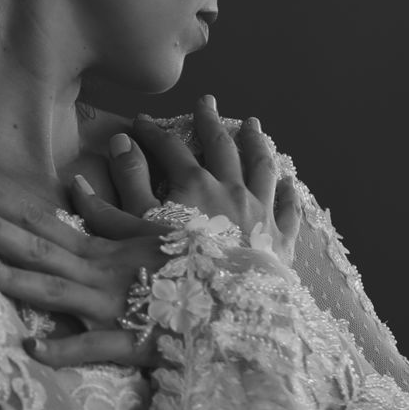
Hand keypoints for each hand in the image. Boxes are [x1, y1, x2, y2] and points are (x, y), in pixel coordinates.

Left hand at [0, 163, 179, 368]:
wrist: (234, 303)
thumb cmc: (192, 266)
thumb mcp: (152, 231)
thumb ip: (109, 211)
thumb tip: (73, 183)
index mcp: (101, 248)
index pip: (42, 218)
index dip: (4, 198)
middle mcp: (97, 273)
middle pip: (36, 248)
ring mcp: (108, 307)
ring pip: (52, 292)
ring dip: (14, 279)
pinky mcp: (125, 342)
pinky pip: (90, 347)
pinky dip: (62, 349)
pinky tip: (30, 348)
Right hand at [118, 95, 302, 260]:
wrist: (221, 308)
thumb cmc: (173, 267)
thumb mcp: (137, 225)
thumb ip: (128, 181)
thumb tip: (120, 141)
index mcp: (195, 184)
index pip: (170, 148)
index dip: (152, 132)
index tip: (140, 121)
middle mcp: (232, 189)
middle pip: (221, 146)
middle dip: (210, 122)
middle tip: (207, 102)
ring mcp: (260, 211)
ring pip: (261, 167)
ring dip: (256, 143)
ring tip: (253, 126)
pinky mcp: (280, 238)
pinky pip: (287, 209)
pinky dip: (288, 192)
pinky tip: (288, 181)